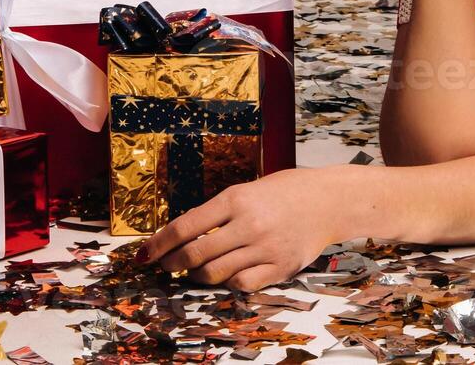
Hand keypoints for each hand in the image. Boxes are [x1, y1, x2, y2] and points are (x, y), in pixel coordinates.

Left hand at [136, 167, 356, 291]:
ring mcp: (265, 248)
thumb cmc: (285, 191)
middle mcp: (249, 224)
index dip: (159, 244)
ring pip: (214, 273)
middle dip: (172, 264)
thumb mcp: (247, 190)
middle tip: (165, 266)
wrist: (328, 200)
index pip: (185, 227)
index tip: (145, 254)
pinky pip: (241, 284)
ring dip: (196, 276)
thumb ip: (219, 212)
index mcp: (236, 198)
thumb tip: (182, 235)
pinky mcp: (280, 267)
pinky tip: (225, 275)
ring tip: (192, 271)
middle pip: (195, 254)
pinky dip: (226, 283)